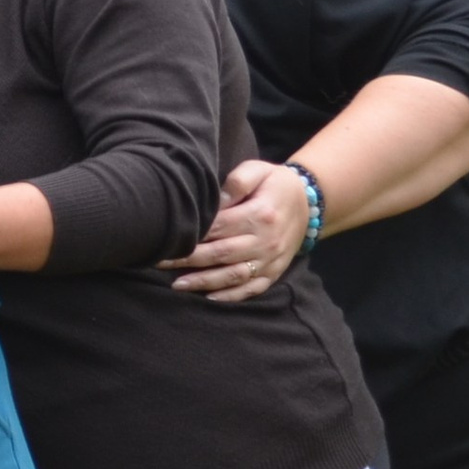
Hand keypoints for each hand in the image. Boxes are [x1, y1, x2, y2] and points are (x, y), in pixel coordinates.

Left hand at [167, 159, 307, 301]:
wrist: (309, 202)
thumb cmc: (274, 184)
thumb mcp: (258, 171)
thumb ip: (236, 182)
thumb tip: (214, 199)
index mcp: (260, 214)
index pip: (219, 227)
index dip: (192, 234)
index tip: (167, 238)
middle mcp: (266, 240)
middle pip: (221, 254)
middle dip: (188, 260)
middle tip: (159, 262)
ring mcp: (271, 260)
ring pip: (234, 276)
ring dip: (204, 282)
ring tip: (177, 285)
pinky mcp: (274, 272)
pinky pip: (252, 289)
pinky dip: (230, 296)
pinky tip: (207, 298)